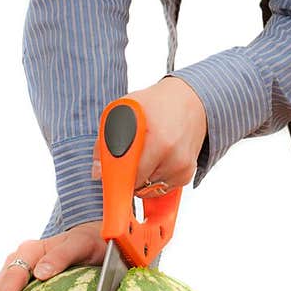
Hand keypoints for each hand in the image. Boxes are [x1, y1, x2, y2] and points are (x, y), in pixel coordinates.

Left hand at [92, 77, 206, 193]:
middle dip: (126, 176)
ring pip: (149, 190)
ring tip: (143, 154)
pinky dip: (154, 178)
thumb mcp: (125, 110)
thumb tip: (97, 172)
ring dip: (141, 179)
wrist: (192, 100)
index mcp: (158, 140)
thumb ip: (106, 140)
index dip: (116, 179)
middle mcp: (173, 157)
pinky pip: (162, 188)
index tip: (108, 179)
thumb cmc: (156, 103)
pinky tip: (156, 159)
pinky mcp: (187, 174)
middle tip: (125, 158)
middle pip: (138, 185)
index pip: (131, 176)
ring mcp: (182, 167)